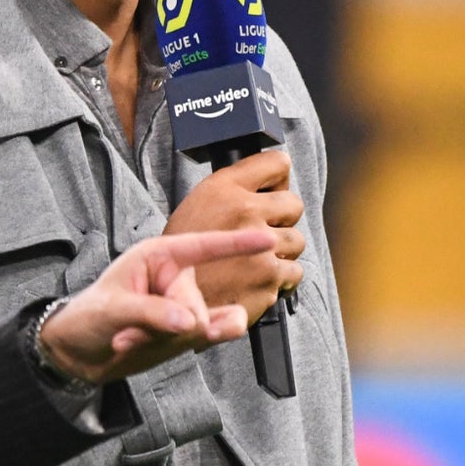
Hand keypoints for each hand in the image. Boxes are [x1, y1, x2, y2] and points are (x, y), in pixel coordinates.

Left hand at [36, 229, 279, 384]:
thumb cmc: (88, 318)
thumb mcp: (112, 310)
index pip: (202, 246)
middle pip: (198, 305)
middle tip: (129, 331)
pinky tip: (164, 344)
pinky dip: (194, 343)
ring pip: (206, 325)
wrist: (80, 354)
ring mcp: (186, 305)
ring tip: (135, 338)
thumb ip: (153, 314)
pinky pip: (214, 334)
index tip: (267, 239)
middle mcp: (176, 278)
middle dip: (168, 325)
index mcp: (158, 257)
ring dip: (171, 339)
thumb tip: (191, 322)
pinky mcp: (191, 330)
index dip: (236, 244)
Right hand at [162, 150, 305, 321]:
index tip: (271, 191)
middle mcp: (244, 211)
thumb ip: (232, 193)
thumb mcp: (196, 206)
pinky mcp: (268, 279)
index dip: (277, 179)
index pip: (277, 163)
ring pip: (297, 241)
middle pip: (293, 204)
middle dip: (282, 219)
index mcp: (224, 188)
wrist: (167, 302)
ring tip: (255, 259)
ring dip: (282, 252)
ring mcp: (260, 246)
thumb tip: (269, 189)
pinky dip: (280, 280)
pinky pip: (293, 273)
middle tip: (261, 232)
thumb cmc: (178, 256)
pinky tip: (256, 280)